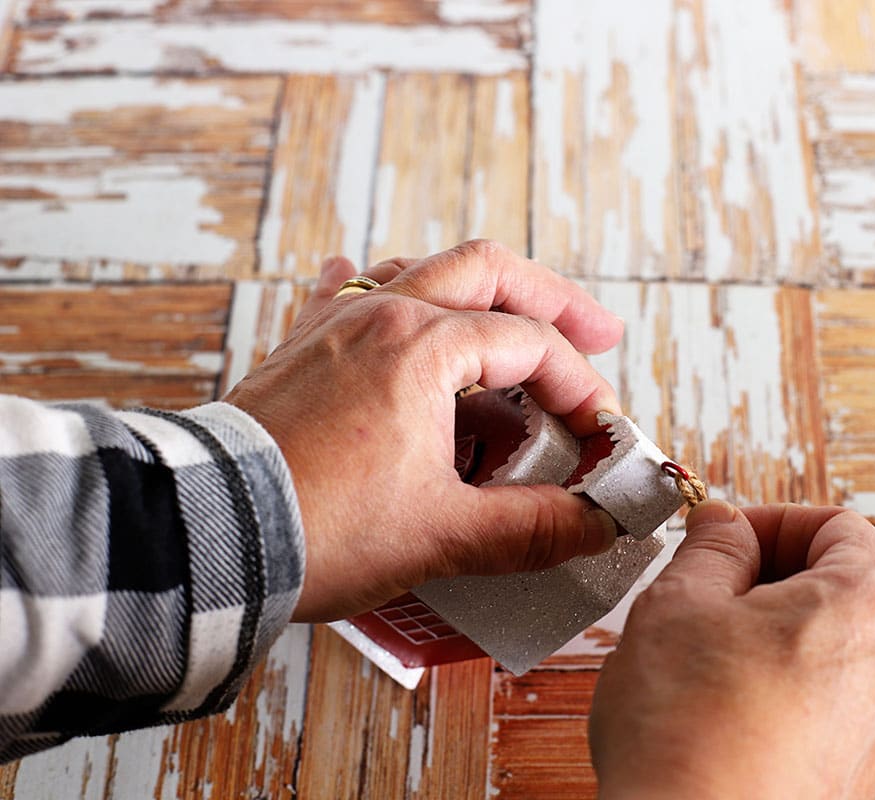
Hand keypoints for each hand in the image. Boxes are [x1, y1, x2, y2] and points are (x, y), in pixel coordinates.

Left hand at [225, 240, 625, 621]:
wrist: (202, 534)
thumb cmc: (313, 528)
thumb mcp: (442, 534)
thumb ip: (533, 529)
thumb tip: (597, 526)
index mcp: (421, 347)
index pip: (531, 345)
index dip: (581, 387)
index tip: (599, 434)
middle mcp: (379, 317)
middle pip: (487, 271)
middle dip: (552, 299)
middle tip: (599, 331)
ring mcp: (333, 326)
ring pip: (423, 273)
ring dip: (479, 295)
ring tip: (511, 326)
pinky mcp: (299, 351)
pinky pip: (347, 293)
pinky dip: (383, 291)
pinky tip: (378, 289)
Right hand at [588, 501, 874, 799]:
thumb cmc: (688, 731)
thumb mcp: (678, 603)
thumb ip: (711, 547)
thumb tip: (724, 526)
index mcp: (864, 605)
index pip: (839, 525)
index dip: (772, 521)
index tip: (726, 538)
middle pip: (847, 586)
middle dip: (776, 576)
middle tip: (711, 592)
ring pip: (840, 649)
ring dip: (780, 635)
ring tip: (712, 657)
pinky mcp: (865, 777)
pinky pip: (836, 707)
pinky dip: (791, 691)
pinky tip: (730, 709)